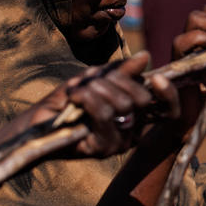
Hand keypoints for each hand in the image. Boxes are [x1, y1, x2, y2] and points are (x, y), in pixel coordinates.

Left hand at [31, 51, 179, 157]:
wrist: (36, 125)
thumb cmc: (67, 102)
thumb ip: (120, 71)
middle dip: (116, 80)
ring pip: (121, 105)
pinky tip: (74, 97)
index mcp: (136, 117)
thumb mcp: (96, 80)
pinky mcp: (101, 149)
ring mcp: (119, 143)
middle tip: (92, 79)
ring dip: (97, 88)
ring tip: (77, 89)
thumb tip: (146, 56)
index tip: (158, 77)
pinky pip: (104, 115)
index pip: (168, 111)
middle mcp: (133, 133)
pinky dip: (88, 98)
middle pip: (142, 100)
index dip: (169, 94)